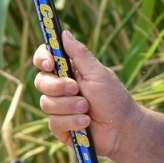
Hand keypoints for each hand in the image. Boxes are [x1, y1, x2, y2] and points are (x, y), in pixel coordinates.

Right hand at [33, 30, 138, 158]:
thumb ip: (80, 54)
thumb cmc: (114, 98)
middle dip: (57, 86)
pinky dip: (71, 122)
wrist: (123, 129)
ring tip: (87, 109)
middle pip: (41, 81)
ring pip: (46, 103)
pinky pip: (54, 122)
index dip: (42, 59)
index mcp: (69, 71)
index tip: (49, 64)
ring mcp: (59, 108)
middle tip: (76, 89)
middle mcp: (60, 88)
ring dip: (69, 106)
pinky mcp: (60, 127)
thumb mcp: (98, 73)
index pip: (45, 59)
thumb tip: (64, 32)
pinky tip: (85, 123)